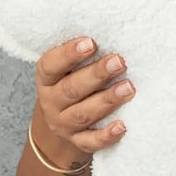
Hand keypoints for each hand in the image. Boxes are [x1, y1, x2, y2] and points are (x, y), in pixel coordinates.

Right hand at [34, 36, 135, 156]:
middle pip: (71, 90)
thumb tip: (115, 34)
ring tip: (128, 88)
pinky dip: (106, 136)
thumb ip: (84, 55)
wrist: (62, 123)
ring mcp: (63, 124)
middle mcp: (51, 102)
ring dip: (107, 100)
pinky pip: (91, 142)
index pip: (51, 66)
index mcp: (47, 79)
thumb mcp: (69, 69)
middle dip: (96, 75)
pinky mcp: (77, 142)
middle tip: (119, 62)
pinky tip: (122, 126)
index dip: (69, 54)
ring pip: (83, 114)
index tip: (91, 42)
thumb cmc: (73, 84)